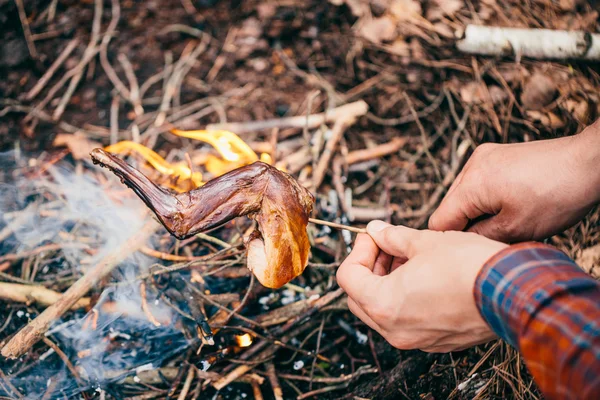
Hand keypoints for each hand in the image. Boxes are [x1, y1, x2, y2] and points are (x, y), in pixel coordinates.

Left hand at [336, 221, 506, 351]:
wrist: (514, 292)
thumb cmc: (470, 266)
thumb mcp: (424, 241)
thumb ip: (392, 237)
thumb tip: (377, 230)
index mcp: (383, 305)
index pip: (348, 277)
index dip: (359, 250)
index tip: (374, 236)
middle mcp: (395, 329)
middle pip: (360, 297)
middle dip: (369, 267)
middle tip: (387, 246)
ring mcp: (416, 340)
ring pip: (383, 311)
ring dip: (387, 282)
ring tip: (408, 256)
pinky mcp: (437, 341)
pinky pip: (407, 321)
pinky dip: (406, 298)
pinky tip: (424, 275)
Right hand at [429, 121, 599, 242]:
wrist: (590, 162)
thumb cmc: (557, 196)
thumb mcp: (516, 229)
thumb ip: (479, 237)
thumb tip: (461, 242)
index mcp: (471, 183)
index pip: (439, 221)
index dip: (450, 242)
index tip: (467, 254)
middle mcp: (472, 165)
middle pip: (450, 206)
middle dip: (466, 225)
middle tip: (491, 241)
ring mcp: (484, 156)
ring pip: (464, 195)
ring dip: (477, 212)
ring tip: (506, 221)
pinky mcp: (497, 154)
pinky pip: (478, 182)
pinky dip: (487, 197)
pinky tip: (510, 204)